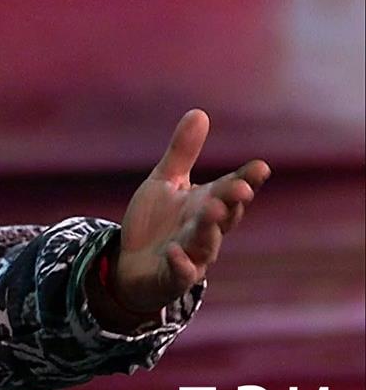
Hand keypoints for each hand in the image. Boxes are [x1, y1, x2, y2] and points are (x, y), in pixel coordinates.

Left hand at [113, 109, 269, 312]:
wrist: (129, 266)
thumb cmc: (155, 223)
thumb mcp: (165, 182)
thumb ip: (183, 152)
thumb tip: (199, 112)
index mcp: (207, 205)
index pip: (232, 191)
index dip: (247, 180)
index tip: (260, 167)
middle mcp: (205, 231)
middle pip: (225, 217)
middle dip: (232, 203)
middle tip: (239, 188)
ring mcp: (191, 256)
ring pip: (206, 244)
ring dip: (210, 228)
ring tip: (212, 210)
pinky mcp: (171, 278)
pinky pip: (180, 274)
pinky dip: (180, 264)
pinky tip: (175, 252)